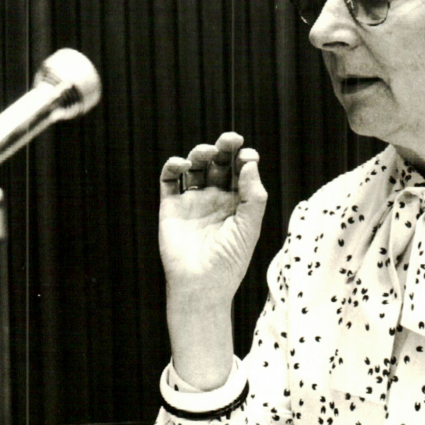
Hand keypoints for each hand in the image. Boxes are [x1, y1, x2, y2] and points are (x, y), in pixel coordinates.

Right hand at [158, 132, 267, 310]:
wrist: (201, 286)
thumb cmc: (230, 260)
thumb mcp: (249, 227)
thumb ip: (254, 195)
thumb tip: (249, 162)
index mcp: (238, 202)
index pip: (241, 171)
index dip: (245, 159)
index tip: (249, 157)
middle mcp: (216, 198)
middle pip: (219, 163)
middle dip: (225, 148)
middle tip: (231, 138)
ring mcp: (193, 201)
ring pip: (195, 166)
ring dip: (201, 153)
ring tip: (208, 152)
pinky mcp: (171, 206)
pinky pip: (170, 180)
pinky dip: (173, 166)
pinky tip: (183, 164)